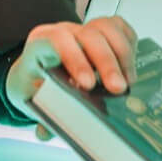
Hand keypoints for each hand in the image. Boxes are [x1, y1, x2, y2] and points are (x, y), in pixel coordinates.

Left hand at [12, 16, 138, 138]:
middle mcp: (62, 32)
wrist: (35, 71)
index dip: (74, 59)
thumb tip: (45, 132)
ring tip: (128, 82)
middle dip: (106, 62)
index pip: (56, 41)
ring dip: (122, 54)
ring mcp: (82, 29)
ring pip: (106, 28)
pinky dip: (129, 44)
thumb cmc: (35, 84)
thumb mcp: (32, 99)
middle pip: (88, 35)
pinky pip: (118, 27)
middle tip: (118, 89)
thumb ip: (40, 114)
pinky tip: (129, 67)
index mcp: (39, 46)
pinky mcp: (99, 30)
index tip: (88, 85)